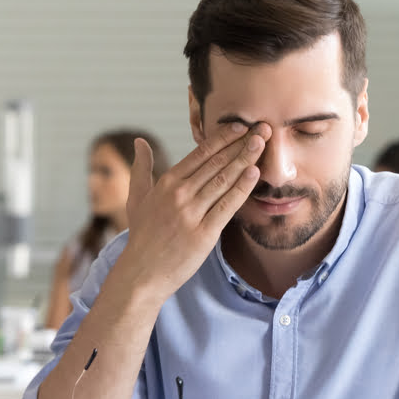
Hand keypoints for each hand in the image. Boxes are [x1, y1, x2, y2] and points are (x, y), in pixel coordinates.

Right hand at [118, 122, 268, 300]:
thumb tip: (139, 141)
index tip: (240, 126)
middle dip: (240, 144)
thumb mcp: (136, 197)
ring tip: (262, 144)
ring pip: (223, 180)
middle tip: (261, 129)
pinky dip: (241, 189)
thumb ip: (141, 167)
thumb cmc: (142, 235)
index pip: (200, 153)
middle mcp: (179, 194)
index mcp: (167, 182)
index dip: (223, 137)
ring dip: (245, 160)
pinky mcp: (204, 233)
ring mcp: (191, 213)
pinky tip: (254, 174)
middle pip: (216, 162)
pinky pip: (227, 206)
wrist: (142, 272)